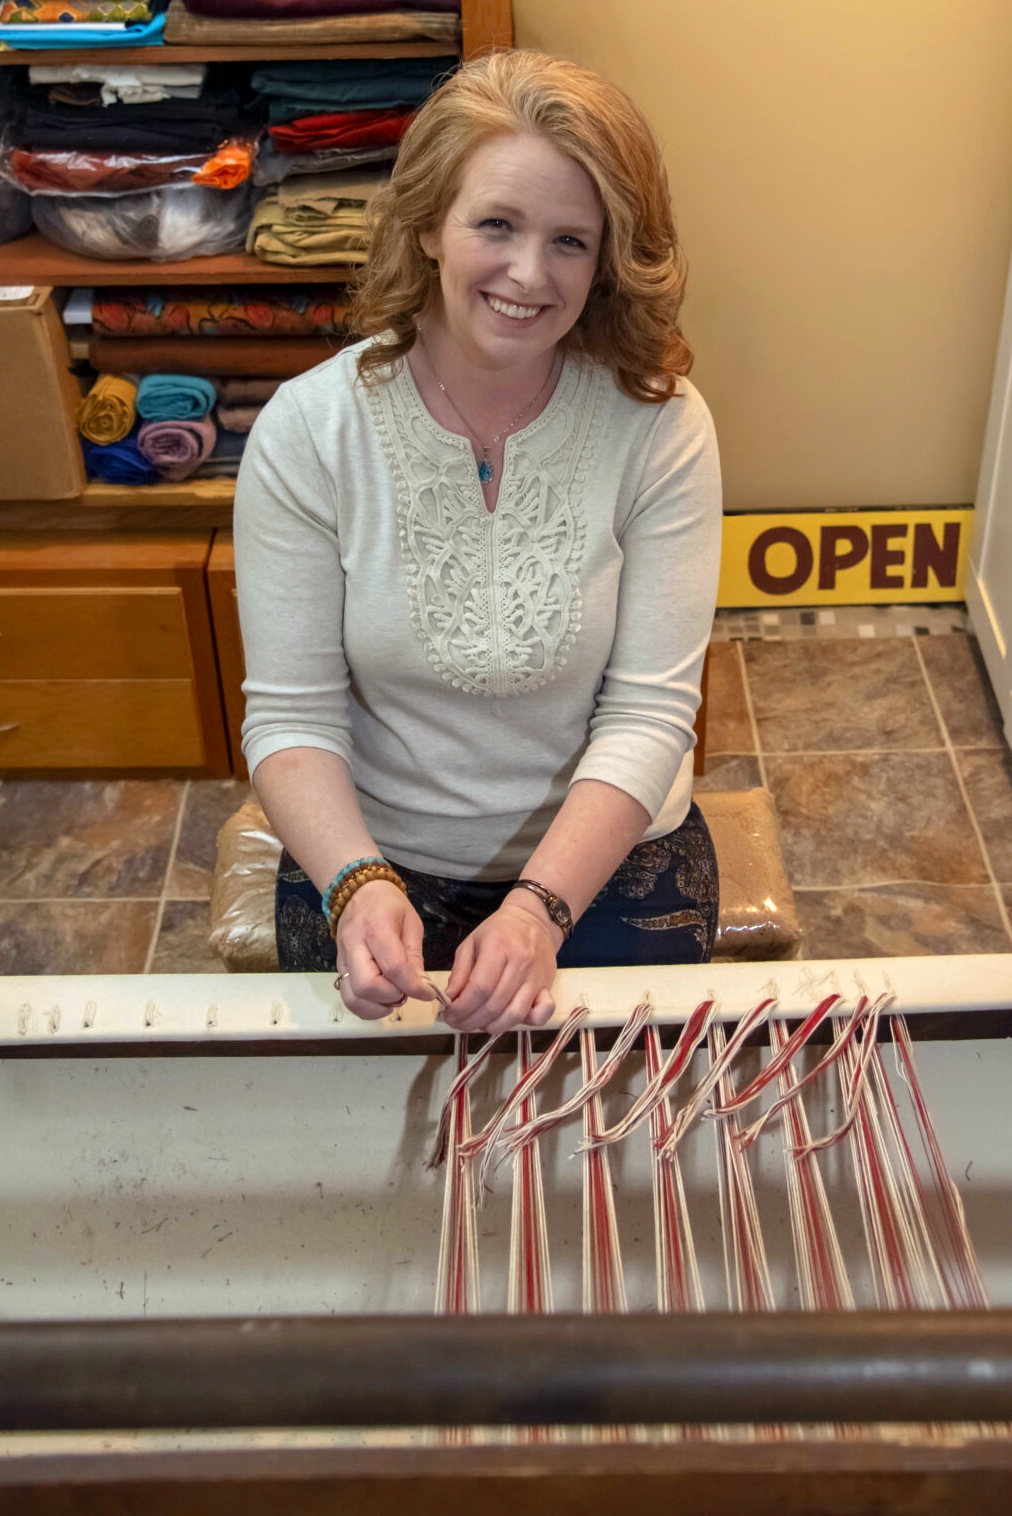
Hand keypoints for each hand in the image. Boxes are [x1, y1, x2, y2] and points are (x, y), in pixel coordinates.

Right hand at [334, 881, 432, 1020]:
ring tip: (394, 997)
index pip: (393, 967)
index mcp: (376, 927)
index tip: (428, 994)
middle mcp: (354, 945)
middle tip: (407, 992)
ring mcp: (343, 958)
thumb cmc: (389, 904)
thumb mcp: (411, 923)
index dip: (413, 986)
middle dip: (392, 997)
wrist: (357, 891)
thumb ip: (414, 956)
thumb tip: (420, 986)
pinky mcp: (339, 968)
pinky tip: (381, 1000)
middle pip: (367, 986)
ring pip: (353, 997)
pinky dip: (366, 1006)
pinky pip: (348, 997)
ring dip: (377, 1006)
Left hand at [442, 893, 559, 1033]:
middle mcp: (520, 964)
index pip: (479, 989)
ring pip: (514, 1014)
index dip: (461, 1008)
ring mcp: (536, 977)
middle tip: (457, 1023)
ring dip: (492, 1027)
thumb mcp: (471, 943)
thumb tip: (450, 999)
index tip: (448, 1015)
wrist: (534, 920)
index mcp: (499, 949)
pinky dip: (526, 1023)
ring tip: (477, 1024)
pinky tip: (508, 1019)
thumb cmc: (499, 931)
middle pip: (494, 1005)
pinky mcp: (548, 986)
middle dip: (470, 1021)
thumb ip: (460, 972)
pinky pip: (542, 1013)